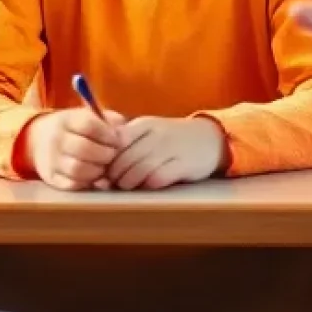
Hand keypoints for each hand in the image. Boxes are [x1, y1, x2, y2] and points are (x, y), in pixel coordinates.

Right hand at [23, 107, 125, 190]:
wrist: (39, 139)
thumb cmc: (74, 128)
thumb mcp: (88, 116)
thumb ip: (110, 120)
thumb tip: (124, 136)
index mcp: (66, 119)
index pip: (89, 125)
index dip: (108, 134)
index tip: (117, 140)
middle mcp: (56, 139)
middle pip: (84, 148)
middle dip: (106, 154)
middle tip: (112, 155)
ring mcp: (52, 159)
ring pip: (77, 169)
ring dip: (97, 170)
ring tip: (103, 167)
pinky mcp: (51, 178)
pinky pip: (72, 184)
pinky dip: (87, 183)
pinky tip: (94, 177)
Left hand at [106, 116, 225, 190]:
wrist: (210, 138)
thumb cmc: (171, 139)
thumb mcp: (149, 133)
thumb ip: (127, 144)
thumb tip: (101, 167)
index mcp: (144, 125)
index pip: (116, 141)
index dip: (107, 159)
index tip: (104, 169)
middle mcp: (157, 134)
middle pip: (125, 158)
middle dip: (115, 175)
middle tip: (112, 183)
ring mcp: (171, 148)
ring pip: (140, 169)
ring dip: (129, 182)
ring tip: (127, 187)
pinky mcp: (184, 164)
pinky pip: (159, 177)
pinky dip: (149, 185)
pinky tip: (148, 186)